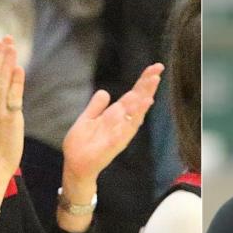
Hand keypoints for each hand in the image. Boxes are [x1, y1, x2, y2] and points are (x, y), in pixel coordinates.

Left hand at [61, 63, 163, 184]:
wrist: (75, 165)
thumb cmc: (82, 144)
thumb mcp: (87, 119)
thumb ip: (96, 106)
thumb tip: (105, 92)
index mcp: (115, 115)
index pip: (132, 95)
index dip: (142, 82)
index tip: (154, 68)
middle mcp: (121, 123)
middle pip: (137, 101)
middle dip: (147, 86)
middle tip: (158, 70)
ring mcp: (119, 133)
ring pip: (136, 113)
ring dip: (145, 99)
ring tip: (154, 83)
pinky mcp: (114, 143)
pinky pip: (127, 129)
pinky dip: (136, 117)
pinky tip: (143, 106)